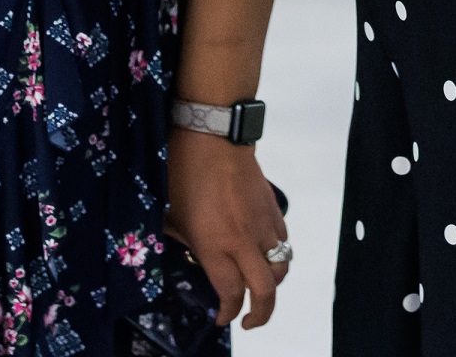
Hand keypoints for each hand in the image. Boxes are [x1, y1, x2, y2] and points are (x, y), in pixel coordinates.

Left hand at [165, 131, 288, 328]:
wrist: (216, 136)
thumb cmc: (185, 172)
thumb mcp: (172, 214)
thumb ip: (182, 242)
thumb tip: (186, 255)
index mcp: (216, 246)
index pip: (231, 294)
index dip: (228, 313)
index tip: (220, 318)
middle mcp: (244, 241)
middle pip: (267, 291)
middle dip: (262, 313)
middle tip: (249, 320)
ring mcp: (263, 224)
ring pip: (281, 266)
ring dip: (271, 284)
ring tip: (258, 287)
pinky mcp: (274, 208)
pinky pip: (283, 242)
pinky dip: (277, 254)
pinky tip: (263, 252)